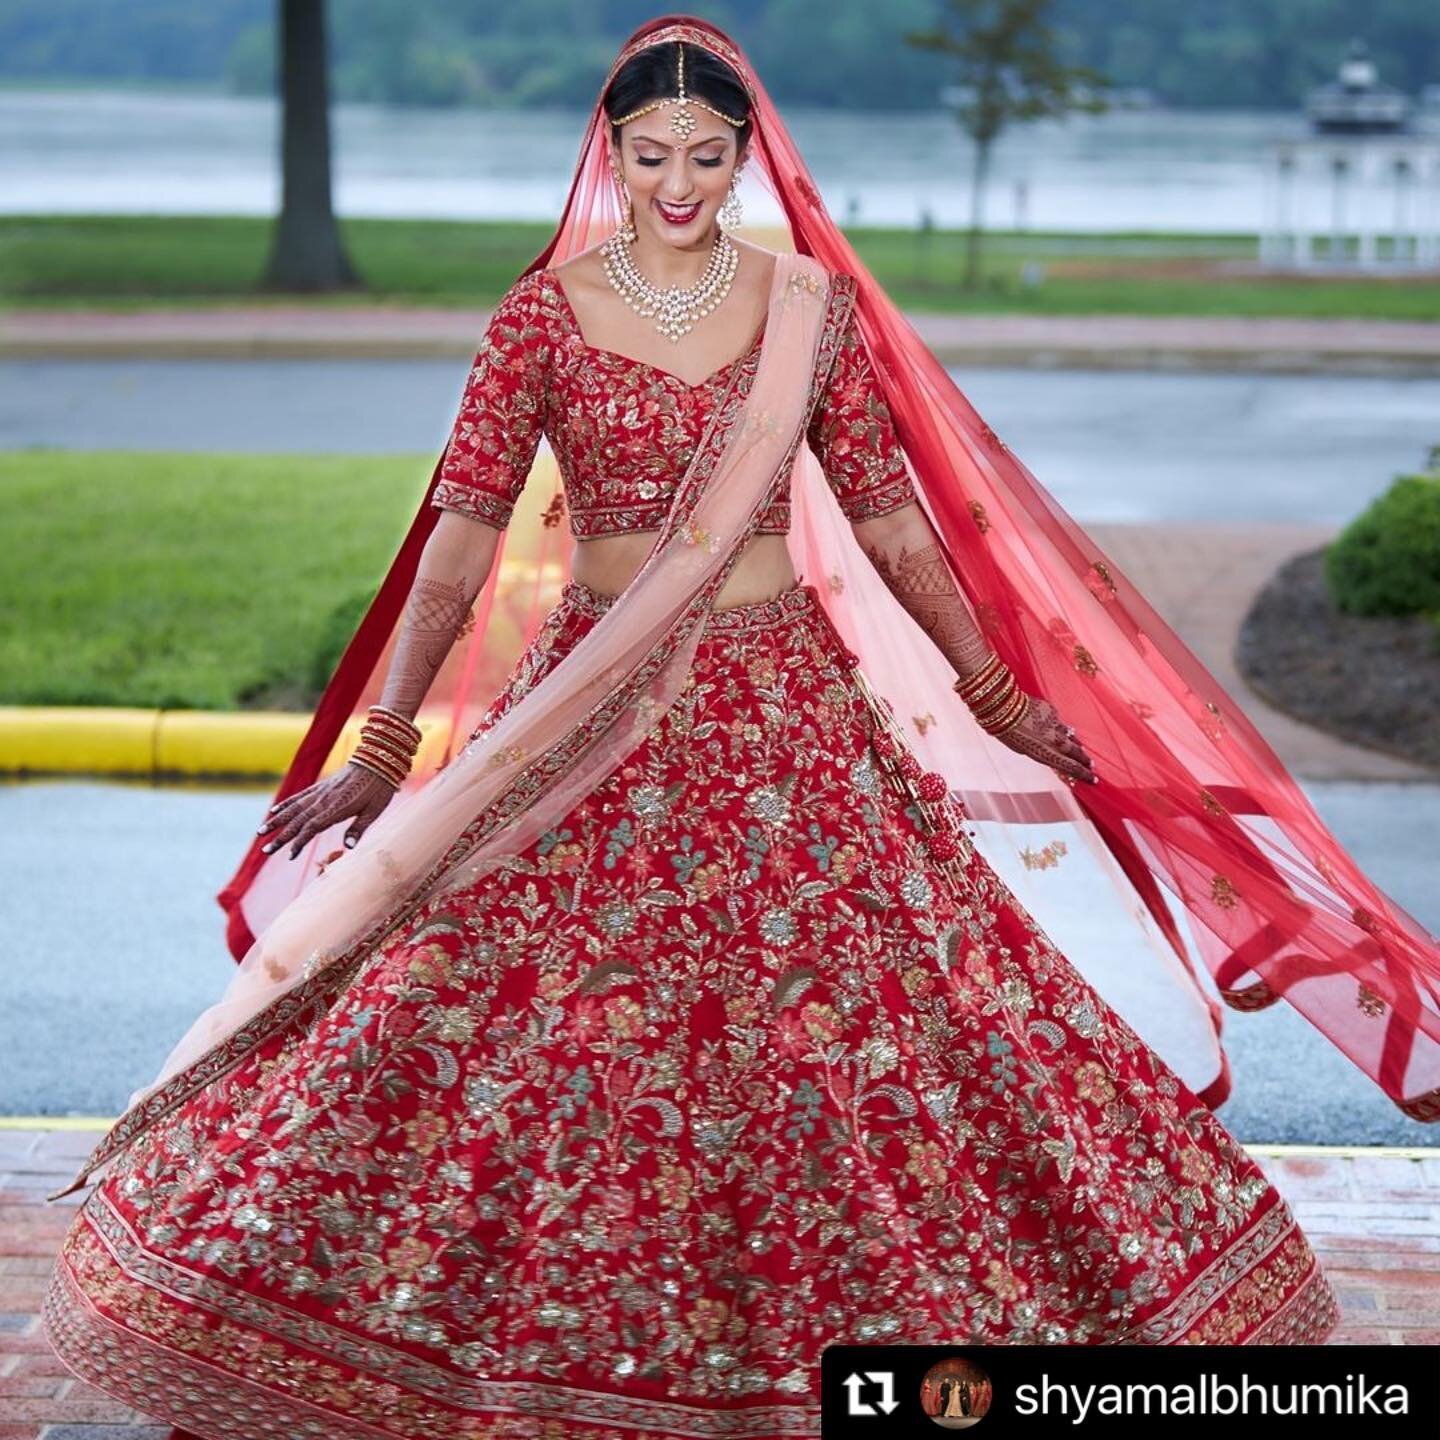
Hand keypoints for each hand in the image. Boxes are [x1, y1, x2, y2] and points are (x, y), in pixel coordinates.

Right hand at [255, 763, 397, 859]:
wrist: (379, 760)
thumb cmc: (379, 788)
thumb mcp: (374, 810)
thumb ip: (359, 828)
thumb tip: (348, 848)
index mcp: (336, 809)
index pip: (311, 828)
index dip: (299, 842)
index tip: (290, 855)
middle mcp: (324, 800)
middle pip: (297, 821)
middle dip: (280, 837)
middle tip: (265, 851)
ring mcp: (320, 792)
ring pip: (293, 808)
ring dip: (276, 821)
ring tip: (260, 832)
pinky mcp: (321, 786)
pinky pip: (299, 796)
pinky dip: (285, 804)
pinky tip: (274, 811)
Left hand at [996, 695, 1097, 786]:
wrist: (1003, 709)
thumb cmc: (1007, 732)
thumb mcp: (1023, 750)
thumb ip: (1040, 752)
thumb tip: (1051, 753)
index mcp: (1046, 753)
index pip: (1071, 767)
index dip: (1083, 774)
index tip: (1093, 779)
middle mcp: (1054, 740)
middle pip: (1076, 752)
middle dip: (1084, 760)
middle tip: (1091, 765)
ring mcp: (1055, 724)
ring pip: (1070, 735)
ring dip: (1075, 743)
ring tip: (1080, 749)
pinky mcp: (1052, 711)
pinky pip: (1059, 721)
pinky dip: (1058, 726)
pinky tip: (1055, 727)